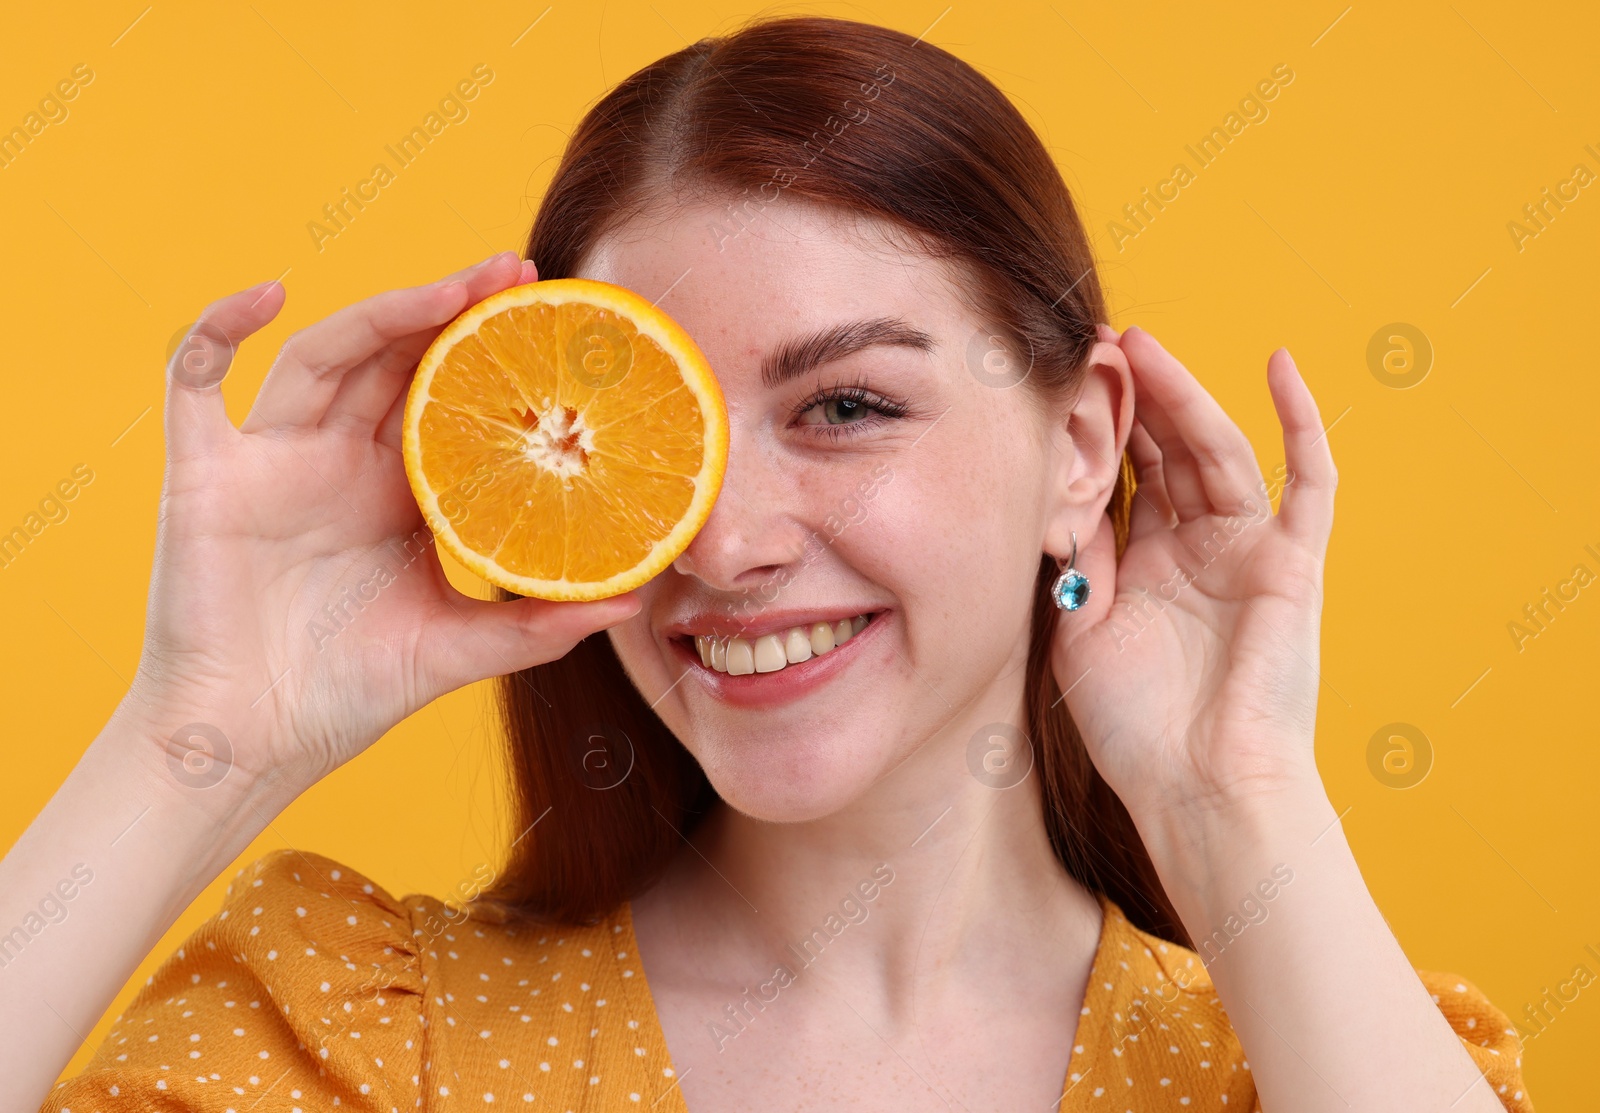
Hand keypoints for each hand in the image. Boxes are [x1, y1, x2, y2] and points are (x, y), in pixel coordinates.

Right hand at [120, 252, 641, 795]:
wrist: (251, 743)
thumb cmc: (347, 694)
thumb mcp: (459, 648)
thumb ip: (539, 623)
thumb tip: (637, 599)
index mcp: (398, 490)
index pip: (449, 397)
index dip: (494, 353)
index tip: (556, 318)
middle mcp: (338, 461)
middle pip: (396, 358)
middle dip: (454, 310)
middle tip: (520, 273)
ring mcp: (272, 461)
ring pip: (325, 356)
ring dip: (384, 313)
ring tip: (452, 289)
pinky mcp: (207, 475)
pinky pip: (194, 382)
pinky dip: (217, 328)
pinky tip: (266, 293)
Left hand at [1050, 325, 1336, 821]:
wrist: (1200, 789)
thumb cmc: (1137, 729)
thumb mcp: (1084, 629)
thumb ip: (1079, 560)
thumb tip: (1056, 493)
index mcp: (1151, 566)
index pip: (1129, 476)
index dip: (1101, 428)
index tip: (1064, 378)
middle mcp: (1201, 550)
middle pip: (1169, 452)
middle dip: (1136, 398)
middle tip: (1097, 344)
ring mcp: (1251, 552)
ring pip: (1219, 453)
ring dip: (1184, 396)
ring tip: (1142, 345)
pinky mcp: (1296, 562)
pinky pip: (1311, 481)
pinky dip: (1302, 423)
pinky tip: (1280, 365)